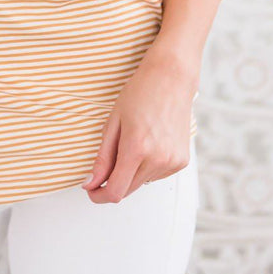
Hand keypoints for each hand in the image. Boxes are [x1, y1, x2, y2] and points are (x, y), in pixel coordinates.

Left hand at [81, 46, 197, 203]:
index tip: (91, 190)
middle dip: (112, 182)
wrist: (171, 78)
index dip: (99, 195)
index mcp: (137, 149)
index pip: (115, 191)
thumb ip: (102, 158)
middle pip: (128, 190)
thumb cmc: (141, 93)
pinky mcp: (181, 161)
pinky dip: (147, 166)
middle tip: (107, 161)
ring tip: (133, 142)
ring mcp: (172, 162)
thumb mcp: (113, 122)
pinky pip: (156, 175)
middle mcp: (158, 159)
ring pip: (142, 183)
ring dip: (131, 172)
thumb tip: (91, 183)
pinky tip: (148, 143)